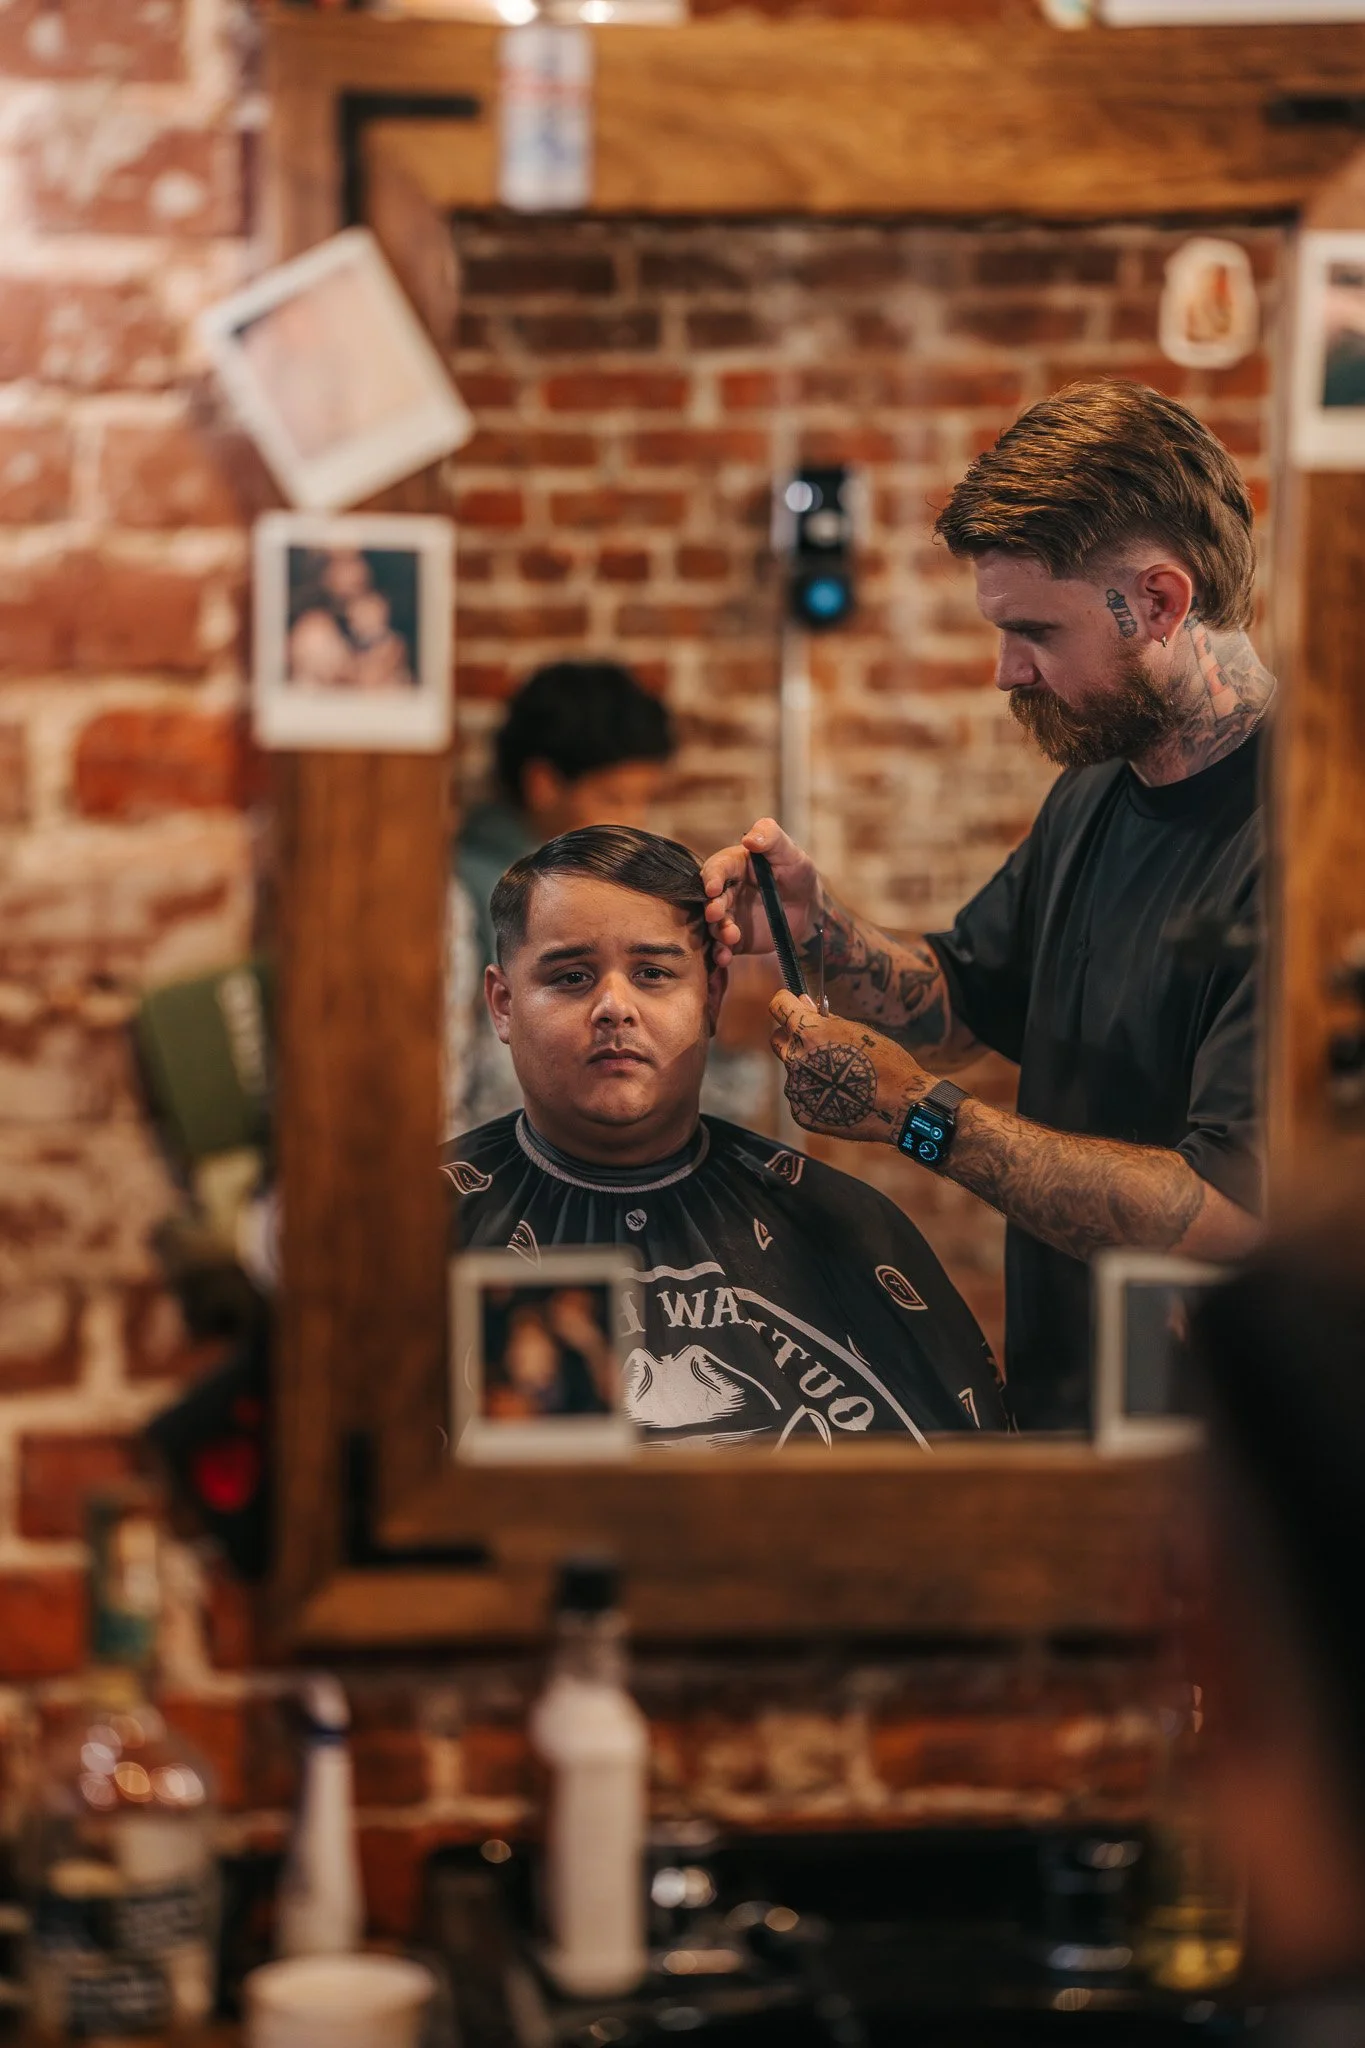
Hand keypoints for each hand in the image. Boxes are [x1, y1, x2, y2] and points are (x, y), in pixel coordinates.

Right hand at [701, 819, 820, 968]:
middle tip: (716, 914)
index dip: (712, 877)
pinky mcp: (733, 938)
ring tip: (731, 937)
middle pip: (710, 899)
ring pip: (714, 925)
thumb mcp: (789, 852)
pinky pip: (722, 947)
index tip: (713, 887)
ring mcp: (728, 916)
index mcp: (733, 865)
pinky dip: (720, 953)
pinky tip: (725, 958)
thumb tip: (750, 838)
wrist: (807, 907)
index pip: (717, 868)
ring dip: (718, 932)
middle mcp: (725, 891)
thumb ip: (771, 838)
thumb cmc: (796, 872)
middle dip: (711, 907)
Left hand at [769, 993, 930, 1144]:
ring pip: (793, 1070)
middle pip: (777, 1039)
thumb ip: (824, 1019)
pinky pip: (802, 1096)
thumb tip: (804, 1005)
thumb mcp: (856, 1030)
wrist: (901, 1106)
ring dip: (808, 1068)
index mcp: (810, 1033)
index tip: (790, 1004)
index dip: (784, 1002)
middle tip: (816, 1042)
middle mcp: (797, 1060)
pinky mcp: (802, 1112)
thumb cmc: (886, 1063)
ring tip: (841, 1077)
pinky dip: (815, 1093)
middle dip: (791, 1036)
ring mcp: (797, 1089)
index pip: (778, 1006)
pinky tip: (840, 1096)